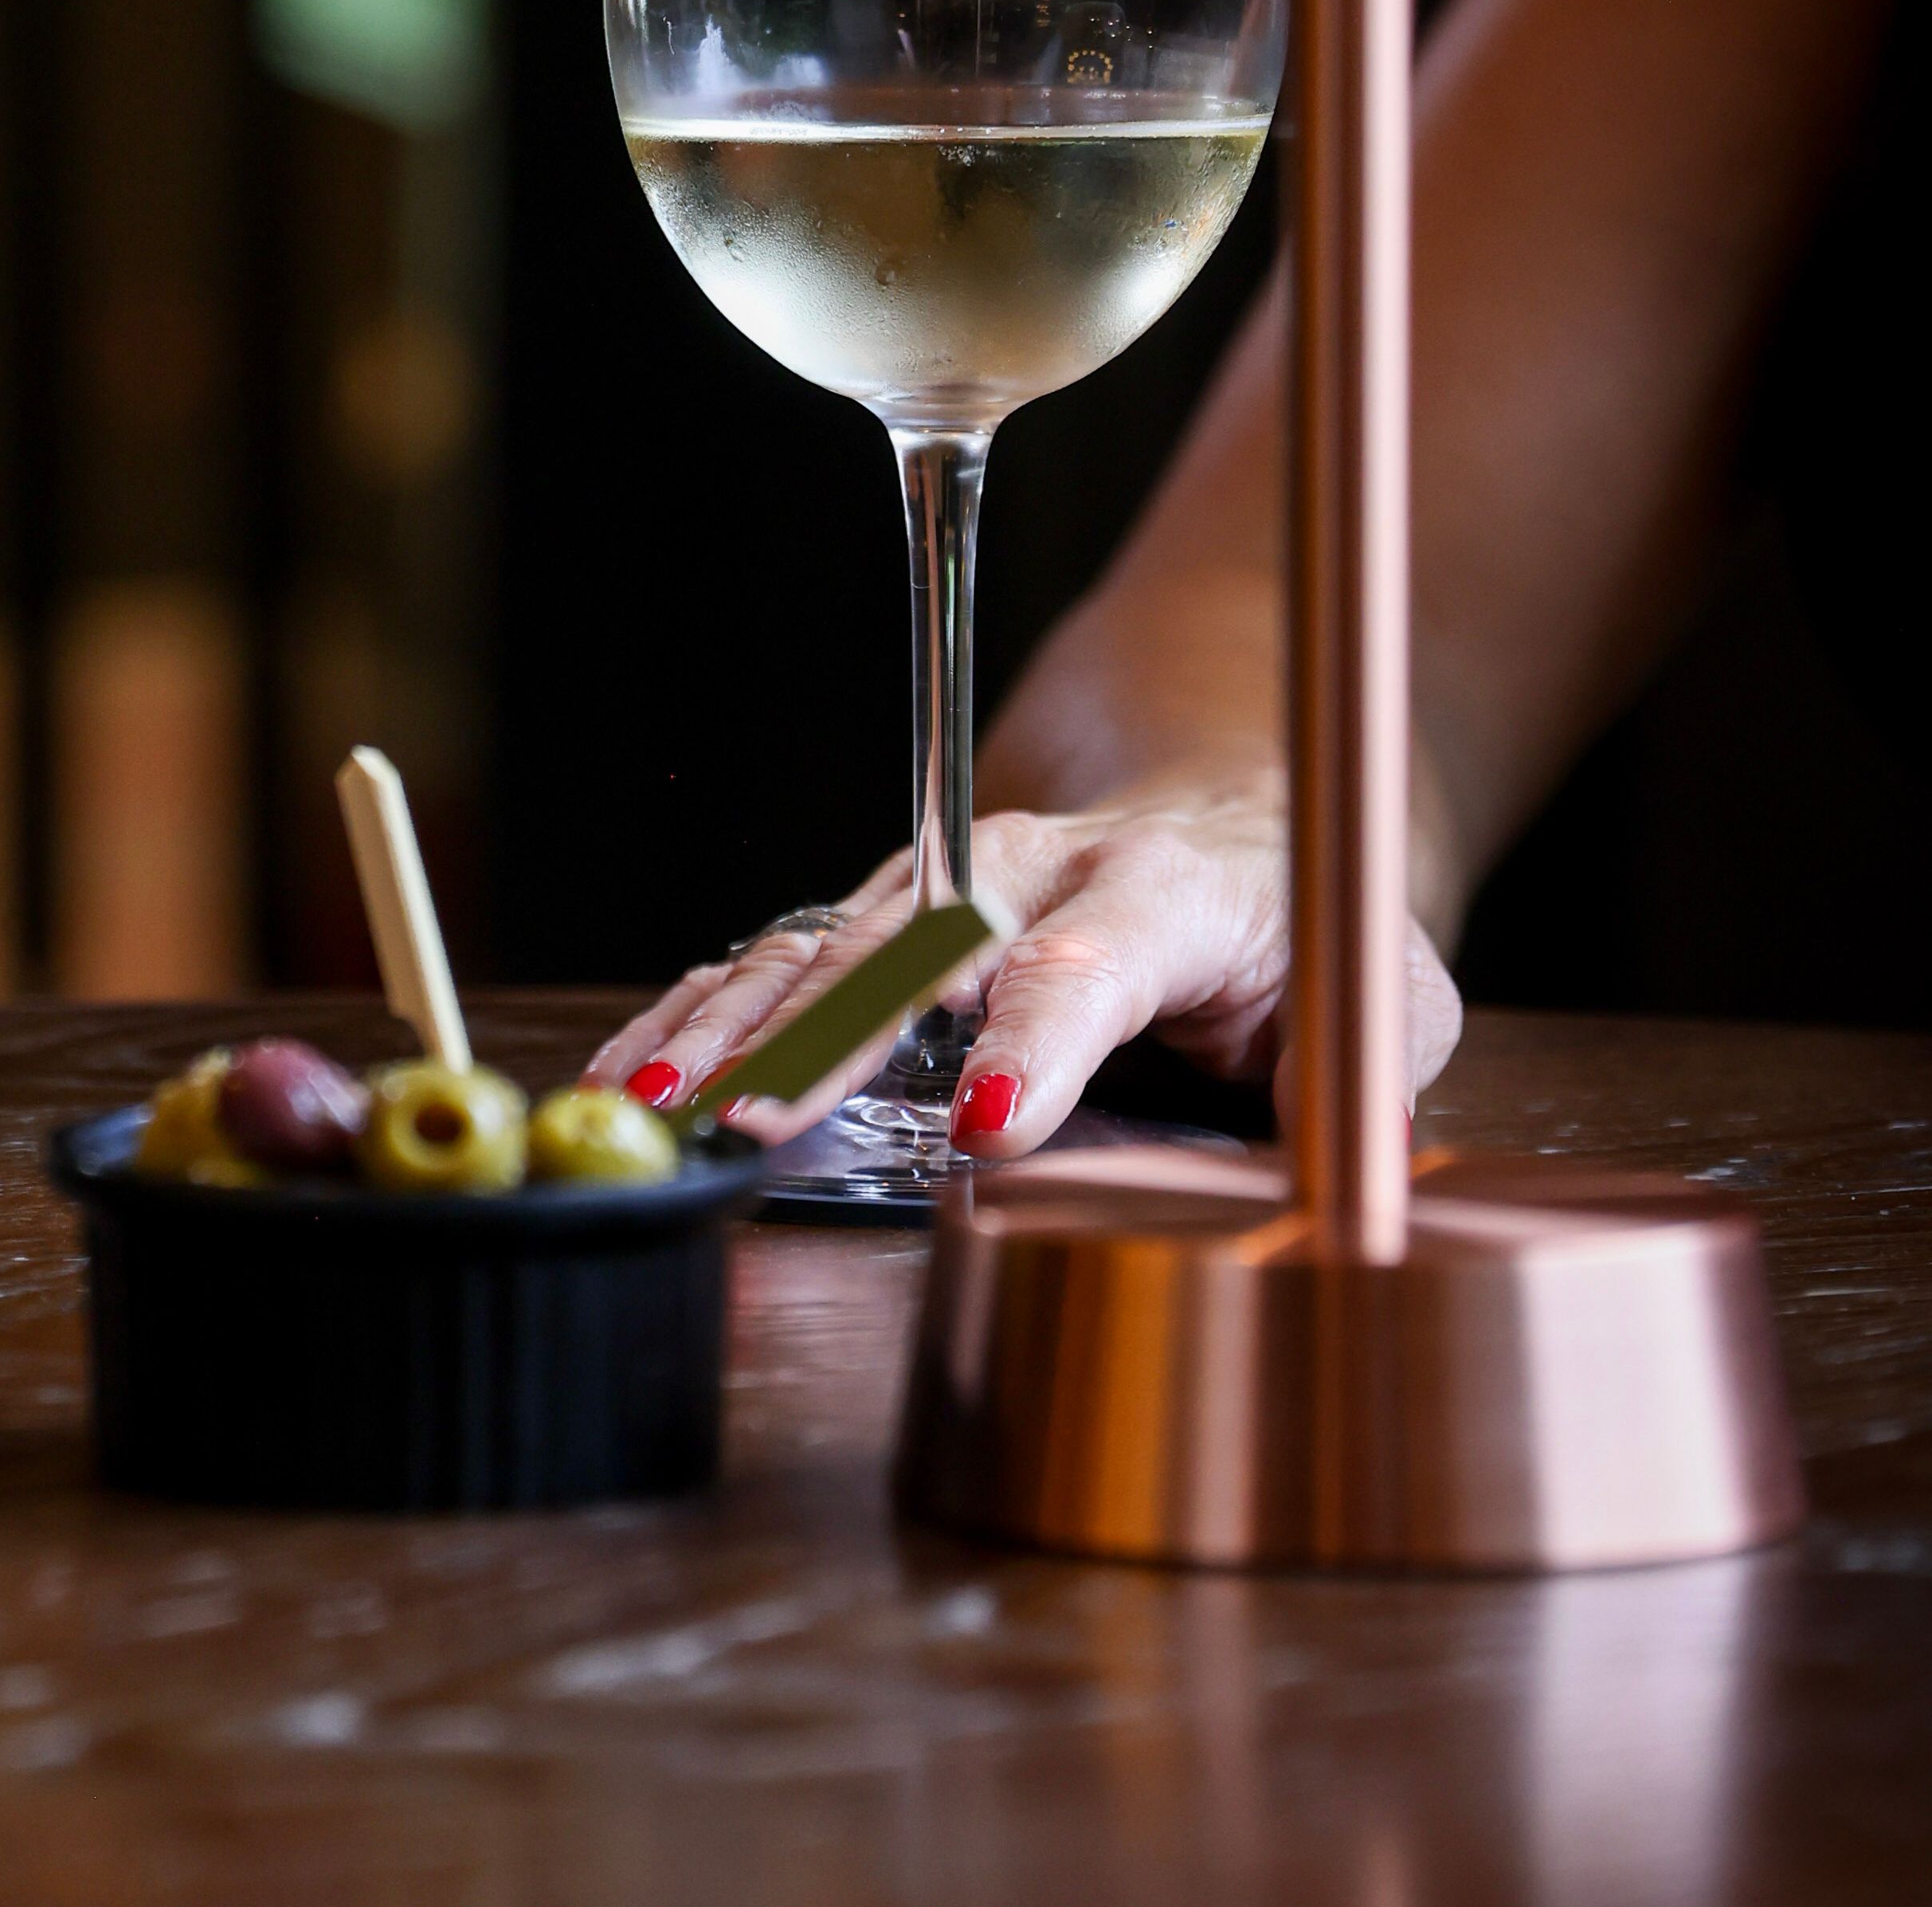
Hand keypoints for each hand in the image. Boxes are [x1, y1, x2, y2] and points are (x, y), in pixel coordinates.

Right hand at [583, 788, 1460, 1154]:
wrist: (1228, 817)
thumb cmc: (1296, 930)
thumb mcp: (1376, 1001)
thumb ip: (1350, 1092)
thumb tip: (1336, 1194)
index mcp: (1158, 891)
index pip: (1086, 966)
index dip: (1035, 1044)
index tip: (990, 1126)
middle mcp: (1027, 870)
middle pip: (910, 951)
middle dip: (827, 1037)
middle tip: (756, 1119)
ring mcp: (936, 884)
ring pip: (818, 948)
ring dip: (733, 1029)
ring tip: (660, 1106)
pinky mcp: (879, 912)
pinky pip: (775, 958)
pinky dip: (698, 1016)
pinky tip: (635, 1074)